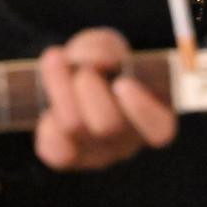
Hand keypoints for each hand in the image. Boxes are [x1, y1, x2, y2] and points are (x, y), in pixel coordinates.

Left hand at [33, 28, 175, 170]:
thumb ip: (105, 48)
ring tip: (56, 63)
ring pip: (74, 127)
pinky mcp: (68, 160)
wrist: (72, 83)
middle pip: (107, 124)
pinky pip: (52, 146)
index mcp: (153, 116)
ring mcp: (97, 155)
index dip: (142, 110)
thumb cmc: (103, 67)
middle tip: (83, 69)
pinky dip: (46, 119)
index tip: (123, 83)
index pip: (160, 129)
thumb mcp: (110, 47)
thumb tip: (91, 61)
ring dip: (60, 87)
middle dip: (89, 86)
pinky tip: (51, 106)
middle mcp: (128, 141)